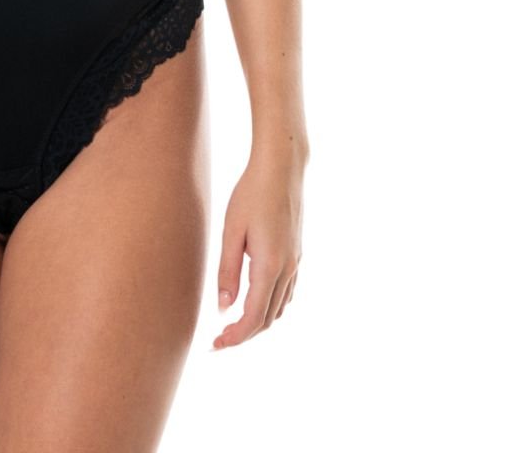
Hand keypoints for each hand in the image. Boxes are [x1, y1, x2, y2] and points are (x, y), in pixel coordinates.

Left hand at [211, 149, 303, 349]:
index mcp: (270, 266)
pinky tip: (254, 301)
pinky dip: (270, 306)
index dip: (235, 337)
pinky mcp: (297, 254)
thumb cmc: (251, 194)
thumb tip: (224, 308)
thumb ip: (227, 271)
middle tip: (218, 340)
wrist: (282, 168)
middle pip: (268, 319)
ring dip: (258, 323)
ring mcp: (296, 262)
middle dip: (244, 335)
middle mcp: (288, 269)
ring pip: (279, 308)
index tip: (215, 345)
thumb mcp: (231, 230)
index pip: (253, 317)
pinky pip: (286, 293)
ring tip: (232, 325)